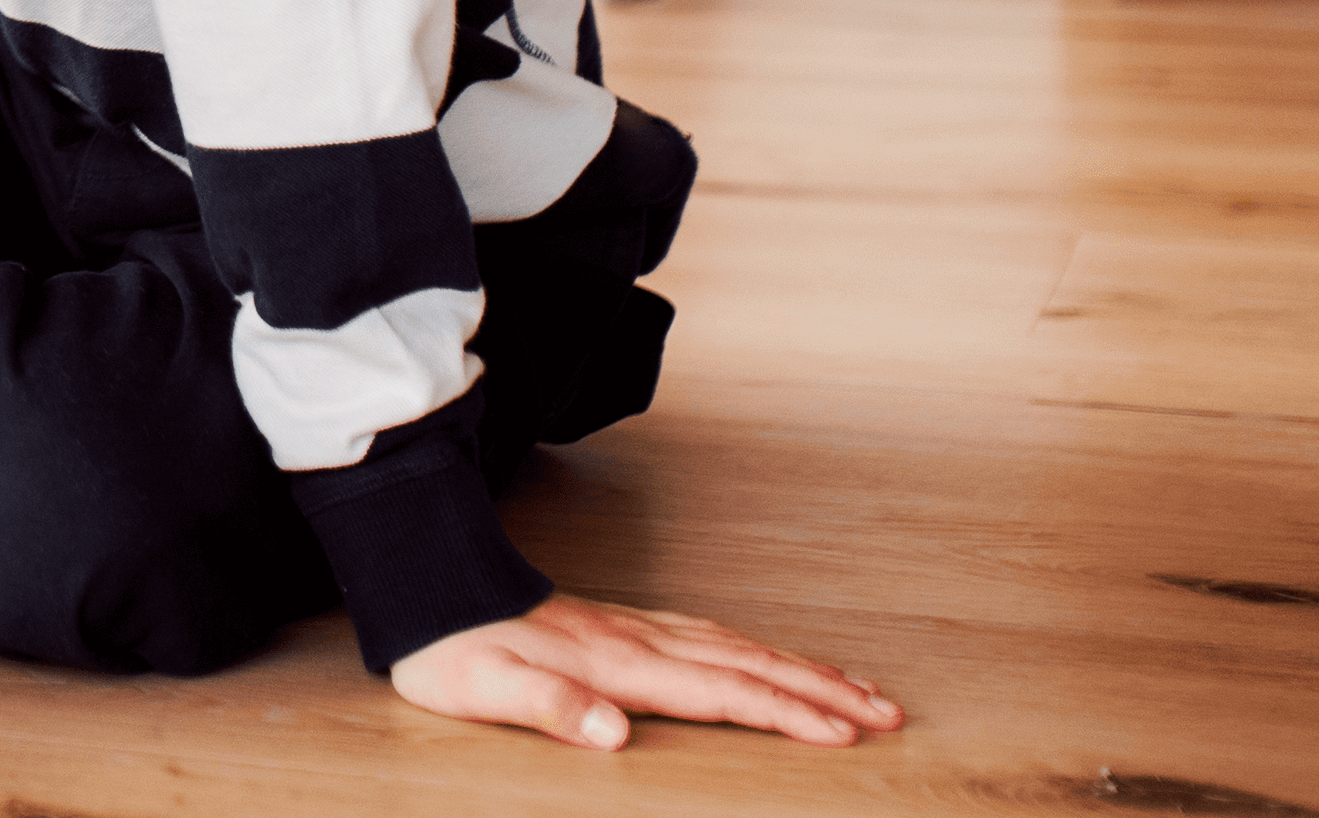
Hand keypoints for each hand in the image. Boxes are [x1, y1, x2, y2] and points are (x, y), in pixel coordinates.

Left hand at [391, 596, 901, 749]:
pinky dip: (758, 651)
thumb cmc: (452, 647)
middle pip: (751, 664)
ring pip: (739, 646)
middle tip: (890, 714)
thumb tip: (614, 732)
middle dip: (824, 691)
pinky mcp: (623, 625)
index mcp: (619, 663)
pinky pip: (713, 637)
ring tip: (858, 687)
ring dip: (803, 668)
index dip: (787, 713)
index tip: (847, 734)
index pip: (723, 691)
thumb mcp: (486, 688)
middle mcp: (640, 640)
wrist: (427, 584)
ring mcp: (635, 627)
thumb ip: (551, 706)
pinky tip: (769, 657)